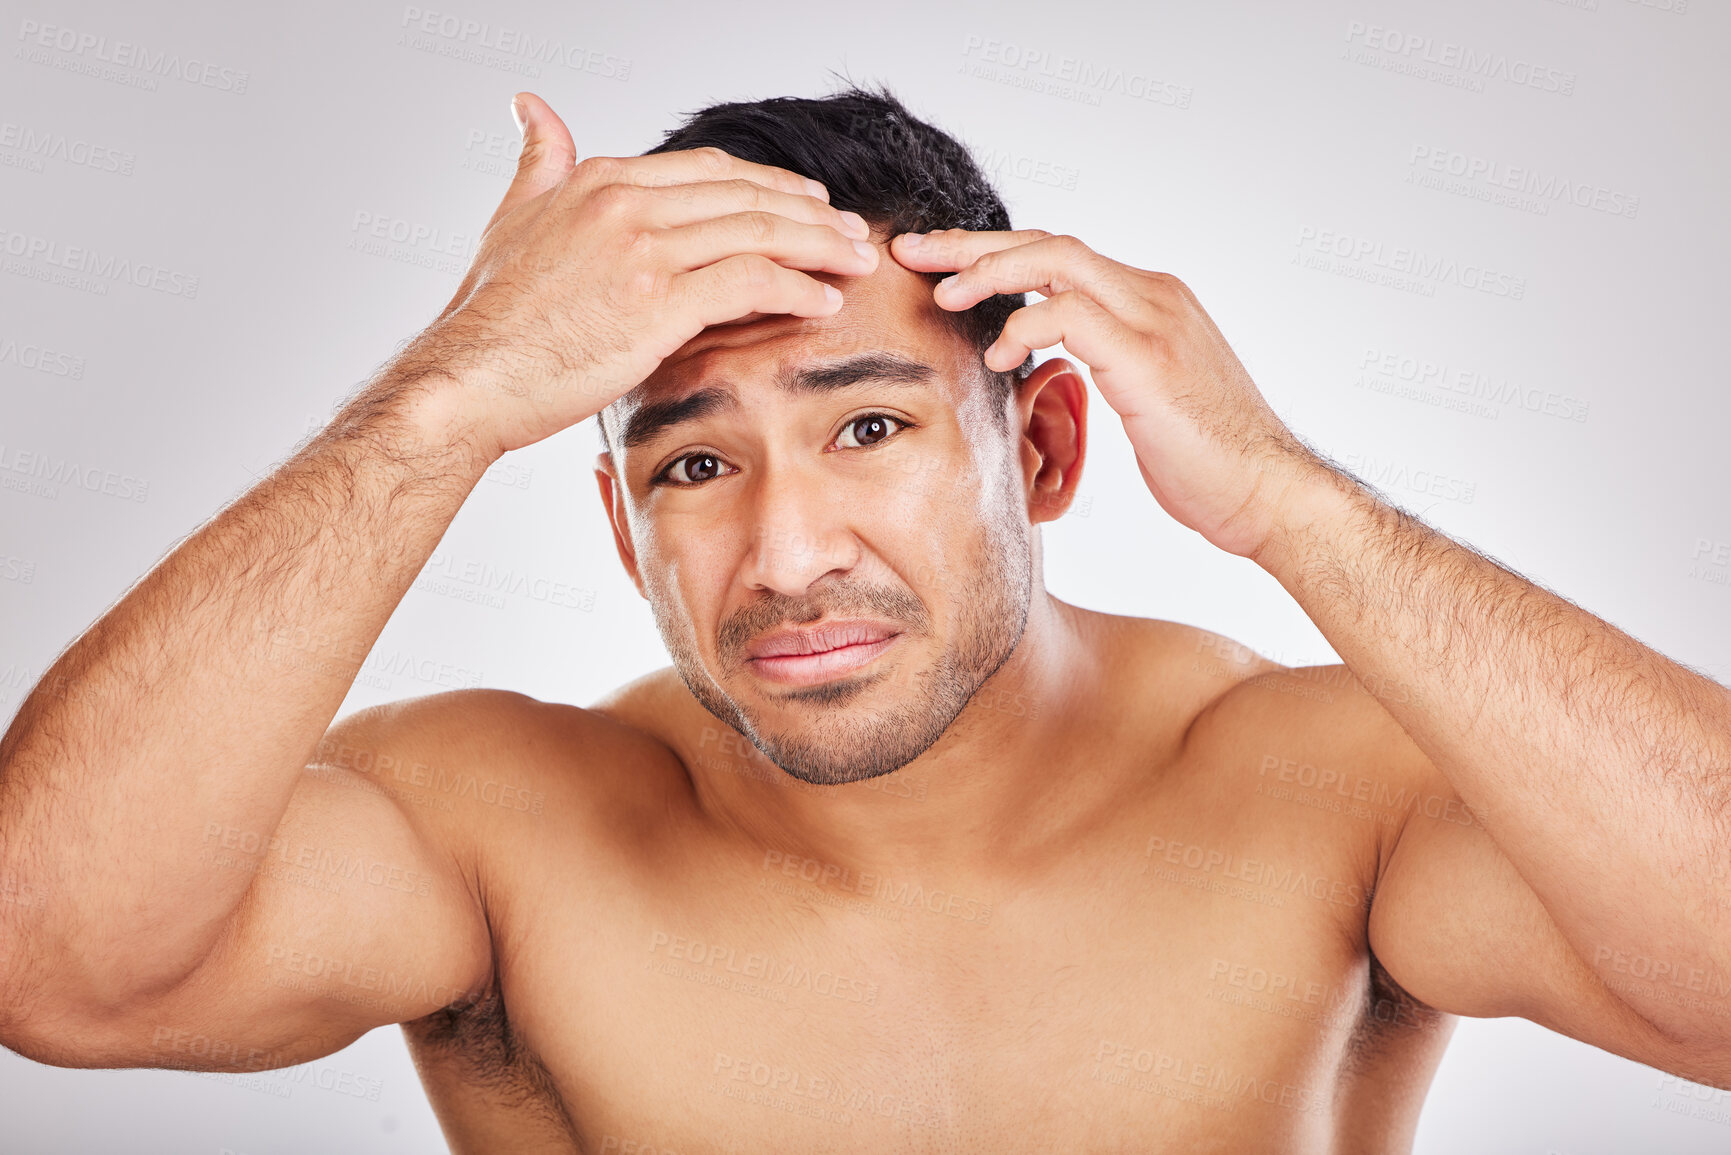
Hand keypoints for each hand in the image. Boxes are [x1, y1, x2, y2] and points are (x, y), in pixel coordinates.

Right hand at [399, 92, 879, 458]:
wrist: (470, 376)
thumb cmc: (491, 315)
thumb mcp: (514, 215)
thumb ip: (539, 160)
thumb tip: (530, 106)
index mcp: (602, 180)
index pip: (712, 170)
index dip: (769, 186)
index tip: (807, 204)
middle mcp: (627, 203)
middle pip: (747, 195)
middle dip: (810, 212)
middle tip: (852, 232)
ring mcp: (645, 250)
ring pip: (759, 232)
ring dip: (820, 246)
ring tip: (856, 262)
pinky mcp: (659, 302)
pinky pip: (751, 282)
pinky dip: (797, 288)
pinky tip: (824, 301)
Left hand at [892, 229, 1322, 559]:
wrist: (1271, 493)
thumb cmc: (1209, 461)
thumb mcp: (1147, 399)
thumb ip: (1104, 367)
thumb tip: (1053, 370)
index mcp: (1150, 302)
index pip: (1059, 256)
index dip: (995, 255)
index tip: (940, 266)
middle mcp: (1153, 295)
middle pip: (1048, 243)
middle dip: (971, 244)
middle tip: (910, 249)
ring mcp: (1154, 321)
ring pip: (1055, 261)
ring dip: (987, 271)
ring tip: (940, 294)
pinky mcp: (1148, 359)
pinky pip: (1071, 315)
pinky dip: (1024, 324)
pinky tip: (996, 353)